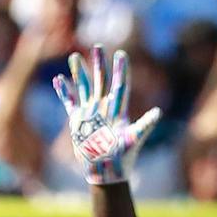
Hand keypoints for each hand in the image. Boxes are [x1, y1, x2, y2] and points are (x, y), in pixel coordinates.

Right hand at [53, 49, 160, 185]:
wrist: (106, 170)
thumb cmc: (123, 157)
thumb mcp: (134, 139)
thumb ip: (144, 125)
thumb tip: (157, 113)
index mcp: (118, 110)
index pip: (119, 85)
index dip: (120, 70)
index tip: (121, 54)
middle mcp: (104, 108)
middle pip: (101, 81)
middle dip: (99, 63)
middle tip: (97, 46)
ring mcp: (90, 113)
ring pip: (84, 88)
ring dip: (80, 73)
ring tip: (74, 57)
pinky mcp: (78, 121)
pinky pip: (70, 103)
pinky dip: (64, 92)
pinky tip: (59, 79)